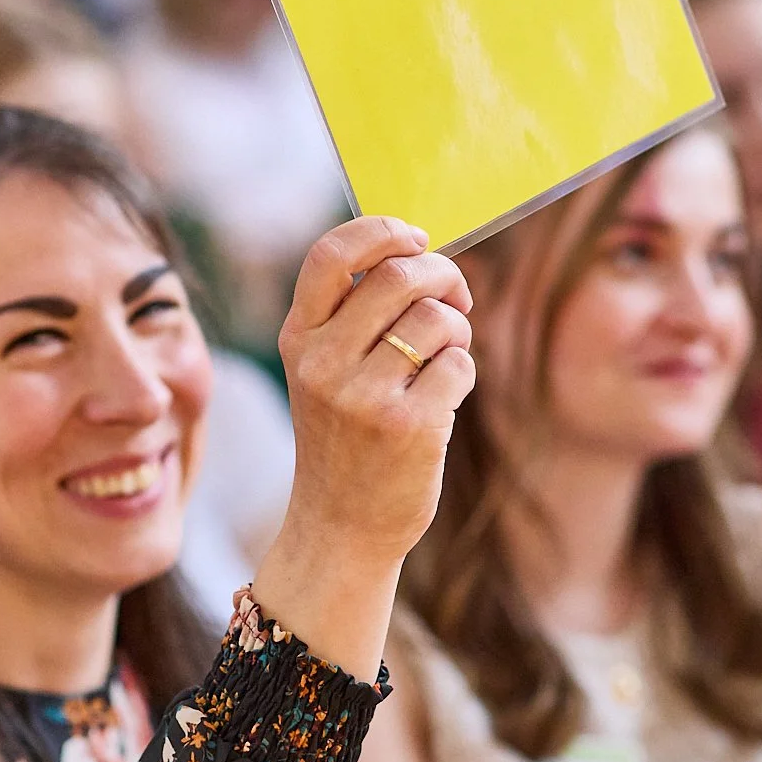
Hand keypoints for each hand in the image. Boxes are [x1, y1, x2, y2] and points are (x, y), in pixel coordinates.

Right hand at [274, 215, 474, 562]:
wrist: (340, 530)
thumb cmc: (344, 440)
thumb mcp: (322, 373)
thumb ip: (352, 316)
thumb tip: (419, 254)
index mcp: (298, 340)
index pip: (330, 255)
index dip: (381, 232)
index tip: (415, 239)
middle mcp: (323, 363)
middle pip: (399, 275)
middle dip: (443, 275)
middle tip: (456, 297)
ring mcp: (363, 396)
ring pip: (436, 318)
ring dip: (457, 328)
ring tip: (446, 354)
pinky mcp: (409, 426)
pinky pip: (460, 364)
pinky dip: (463, 371)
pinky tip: (445, 397)